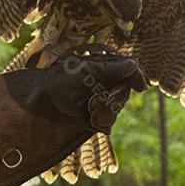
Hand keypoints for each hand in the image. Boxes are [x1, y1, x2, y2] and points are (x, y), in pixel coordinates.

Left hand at [16, 46, 146, 133]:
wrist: (43, 102)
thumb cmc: (62, 80)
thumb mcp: (88, 71)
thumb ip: (112, 68)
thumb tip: (134, 64)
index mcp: (103, 68)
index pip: (128, 70)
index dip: (137, 77)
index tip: (141, 87)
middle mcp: (104, 84)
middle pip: (125, 91)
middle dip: (115, 97)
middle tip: (99, 100)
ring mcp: (100, 101)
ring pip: (117, 107)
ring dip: (106, 109)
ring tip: (90, 108)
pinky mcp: (94, 117)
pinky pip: (108, 121)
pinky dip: (101, 119)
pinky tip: (90, 117)